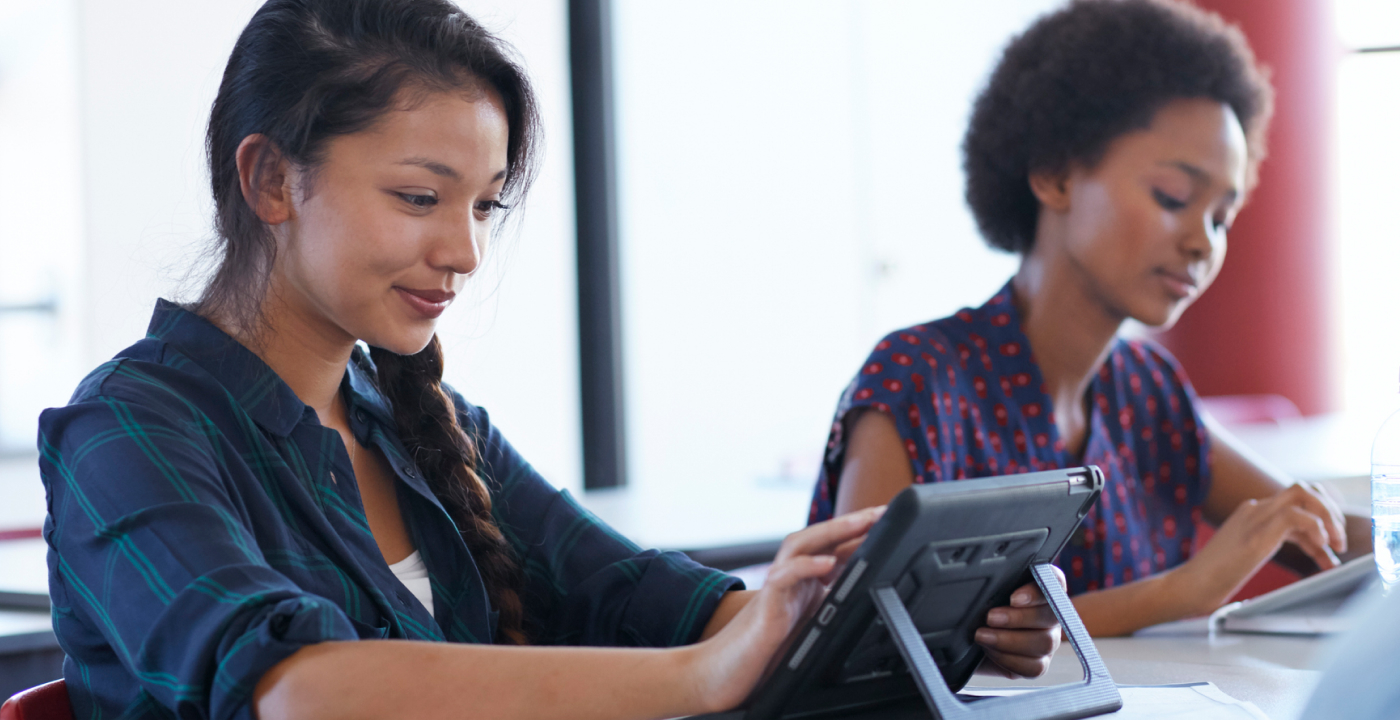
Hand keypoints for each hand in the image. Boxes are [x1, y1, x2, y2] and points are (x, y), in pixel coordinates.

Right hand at [686, 506, 883, 712]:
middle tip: (880, 511)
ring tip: (859, 522)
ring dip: (832, 531)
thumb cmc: (772, 647)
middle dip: (851, 523)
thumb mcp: (816, 621)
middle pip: (821, 537)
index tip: (888, 519)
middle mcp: (791, 575)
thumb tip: (870, 592)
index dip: (861, 533)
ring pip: (802, 545)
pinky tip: (827, 562)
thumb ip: (835, 603)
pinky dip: (806, 566)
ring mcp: (778, 585)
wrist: (730, 670)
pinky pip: (785, 576)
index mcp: (806, 580)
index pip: (835, 547)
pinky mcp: (767, 602)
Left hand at [973, 566, 1063, 677]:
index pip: (1054, 581)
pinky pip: (1035, 667)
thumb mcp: (980, 592)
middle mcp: (1049, 613)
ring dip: (1009, 640)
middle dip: (1018, 618)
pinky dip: (1009, 659)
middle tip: (990, 618)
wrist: (961, 637)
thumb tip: (986, 577)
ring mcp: (1047, 639)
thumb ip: (993, 583)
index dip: (1037, 592)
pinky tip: (990, 651)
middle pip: (1050, 616)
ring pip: (1044, 642)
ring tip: (982, 636)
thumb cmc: (973, 608)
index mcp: (1039, 587)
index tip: (1013, 598)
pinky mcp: (1038, 663)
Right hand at [1171, 482, 1346, 615]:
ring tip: (1335, 546)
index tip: (1329, 550)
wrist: (1190, 585)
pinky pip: (1298, 516)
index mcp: (1252, 513)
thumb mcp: (1248, 555)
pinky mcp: (1257, 533)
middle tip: (1338, 543)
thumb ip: (1270, 544)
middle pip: (1303, 489)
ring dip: (1328, 517)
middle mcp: (1254, 509)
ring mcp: (1254, 517)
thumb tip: (1303, 551)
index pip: (1297, 503)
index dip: (1321, 523)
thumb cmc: (1215, 577)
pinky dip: (1317, 530)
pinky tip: (1319, 550)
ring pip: (1304, 494)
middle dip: (1330, 512)